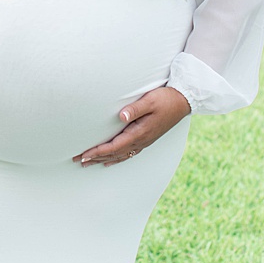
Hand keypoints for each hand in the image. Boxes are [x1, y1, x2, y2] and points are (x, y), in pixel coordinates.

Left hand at [74, 86, 191, 165]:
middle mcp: (142, 140)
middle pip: (115, 153)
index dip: (98, 151)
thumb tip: (121, 116)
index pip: (114, 146)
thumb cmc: (165, 99)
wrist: (184, 101)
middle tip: (78, 161)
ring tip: (89, 163)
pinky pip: (129, 153)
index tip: (84, 155)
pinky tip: (110, 160)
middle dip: (96, 158)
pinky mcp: (147, 138)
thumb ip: (135, 109)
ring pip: (121, 155)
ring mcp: (145, 141)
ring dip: (104, 159)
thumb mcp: (150, 100)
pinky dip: (117, 158)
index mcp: (140, 132)